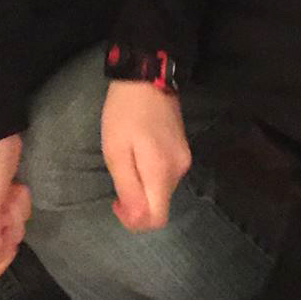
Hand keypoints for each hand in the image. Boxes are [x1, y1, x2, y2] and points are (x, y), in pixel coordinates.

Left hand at [101, 80, 191, 229]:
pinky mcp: (183, 149)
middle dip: (137, 204)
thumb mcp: (116, 153)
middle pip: (160, 205)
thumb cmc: (124, 115)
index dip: (135, 221)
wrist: (147, 78)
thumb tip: (138, 219)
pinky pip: (167, 176)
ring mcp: (184, 158)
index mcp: (161, 173)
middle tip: (117, 183)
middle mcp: (179, 170)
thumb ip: (129, 189)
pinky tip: (138, 157)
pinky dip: (151, 177)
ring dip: (143, 189)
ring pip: (163, 192)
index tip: (117, 202)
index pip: (157, 218)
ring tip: (126, 164)